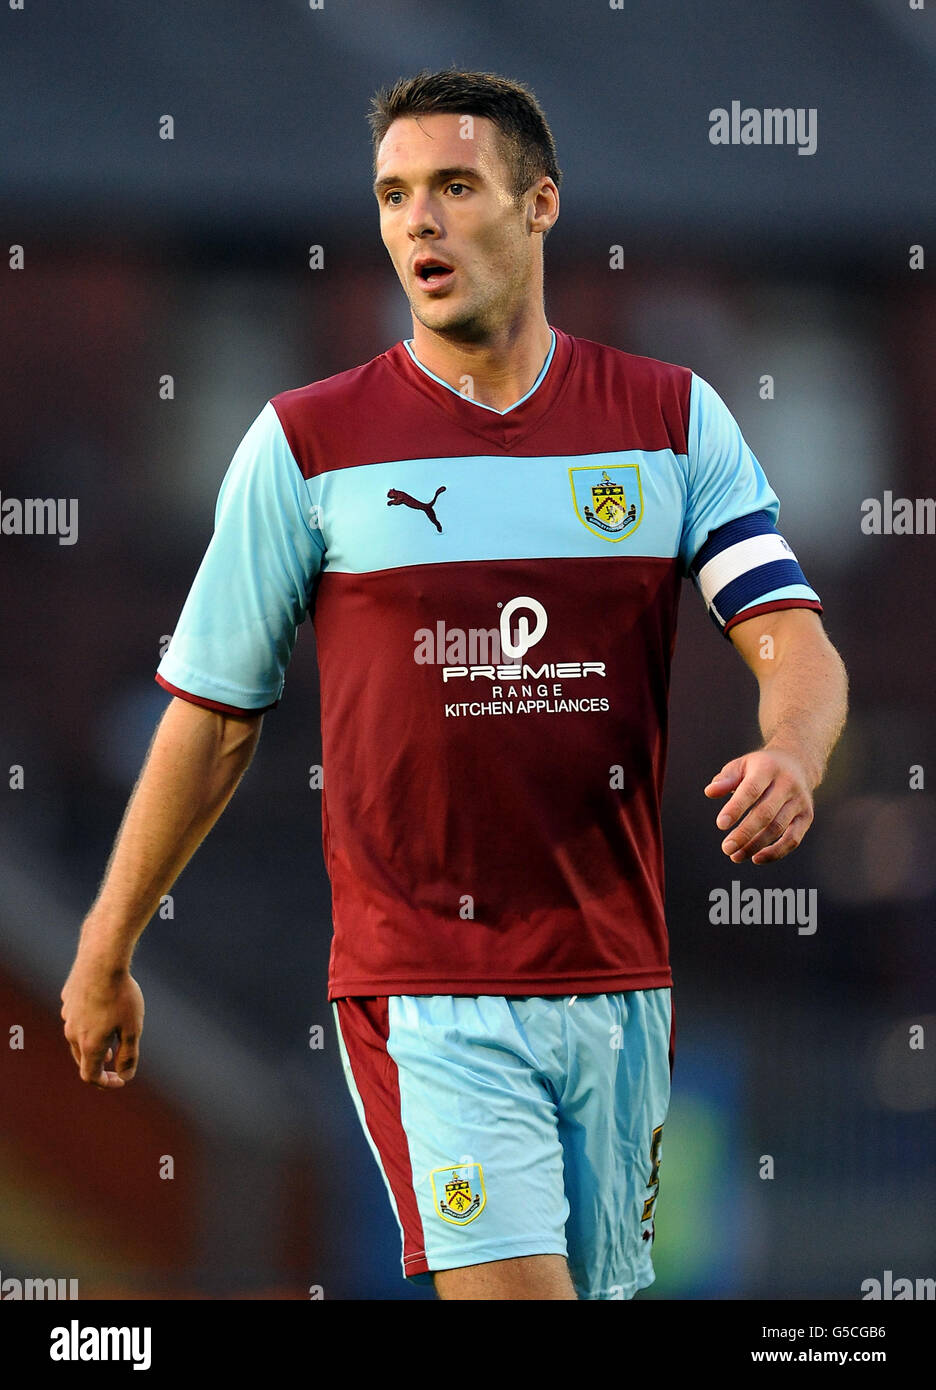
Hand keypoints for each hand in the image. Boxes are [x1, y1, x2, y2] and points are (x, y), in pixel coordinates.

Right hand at [61, 960, 143, 1088]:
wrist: (102, 960)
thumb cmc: (121, 994)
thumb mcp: (132, 1028)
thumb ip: (129, 1055)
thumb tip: (125, 1075)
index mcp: (88, 1045)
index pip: (90, 1076)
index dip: (106, 1083)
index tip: (120, 1080)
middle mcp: (73, 1033)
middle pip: (82, 1059)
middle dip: (98, 1066)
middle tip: (114, 1065)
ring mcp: (68, 1014)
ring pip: (77, 1038)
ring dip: (92, 1046)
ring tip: (108, 1044)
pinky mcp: (68, 998)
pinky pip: (76, 1017)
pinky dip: (88, 1023)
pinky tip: (101, 1013)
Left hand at [704, 746, 814, 864]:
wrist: (797, 764)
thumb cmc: (760, 767)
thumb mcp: (741, 766)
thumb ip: (725, 779)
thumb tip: (709, 792)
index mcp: (768, 768)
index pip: (751, 790)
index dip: (736, 808)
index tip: (720, 825)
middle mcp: (787, 784)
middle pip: (766, 813)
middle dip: (745, 833)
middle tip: (726, 848)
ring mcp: (800, 801)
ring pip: (778, 828)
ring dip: (755, 845)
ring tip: (736, 856)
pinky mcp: (807, 816)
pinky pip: (793, 839)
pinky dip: (776, 852)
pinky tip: (756, 858)